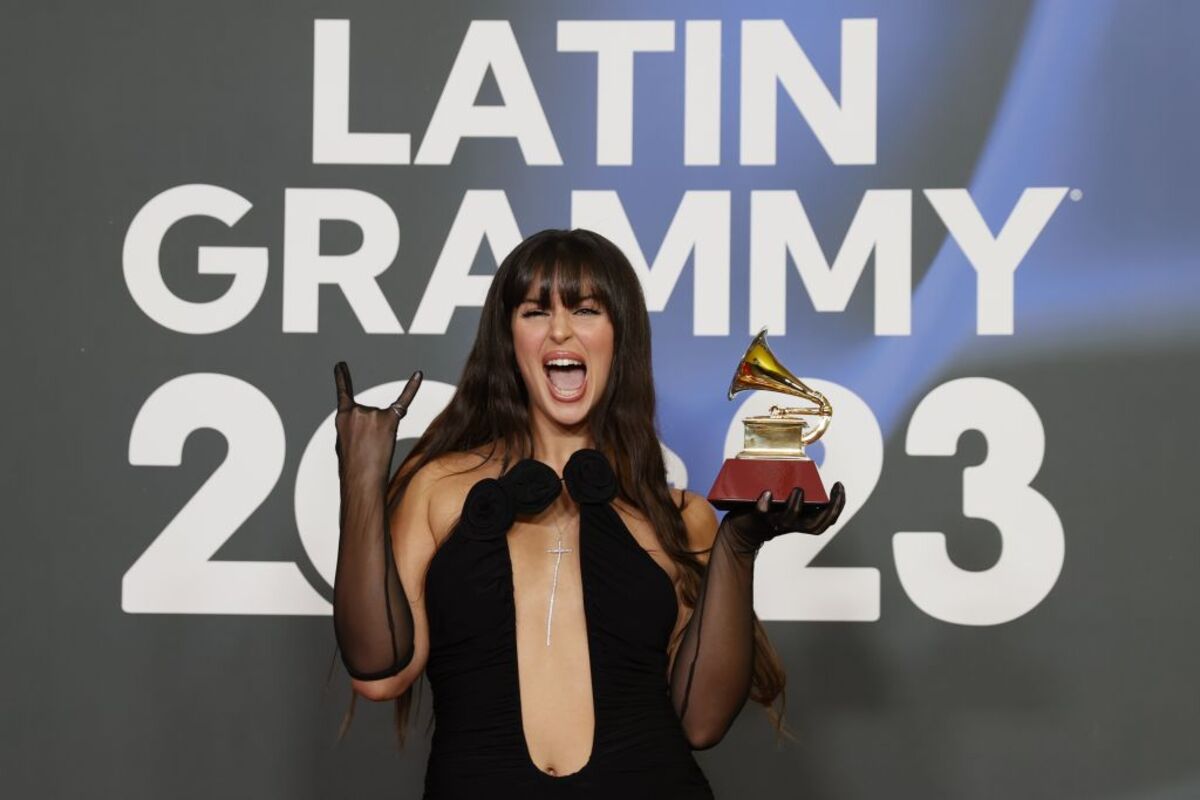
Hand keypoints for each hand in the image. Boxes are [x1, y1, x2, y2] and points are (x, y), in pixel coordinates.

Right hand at [333, 361, 422, 474]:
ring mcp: (373, 414)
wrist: (360, 480)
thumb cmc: (352, 468)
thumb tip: (366, 423)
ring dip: (381, 435)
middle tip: (367, 450)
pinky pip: (403, 401)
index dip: (343, 378)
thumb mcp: (344, 444)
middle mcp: (357, 411)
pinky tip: (418, 375)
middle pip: (369, 414)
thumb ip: (352, 428)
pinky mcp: (389, 420)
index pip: (343, 394)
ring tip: (375, 450)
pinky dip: (412, 387)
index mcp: (342, 417)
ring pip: (383, 418)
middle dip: (371, 431)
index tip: (341, 365)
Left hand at [718, 482, 846, 554]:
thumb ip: (794, 491)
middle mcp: (791, 525)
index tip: (838, 485)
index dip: (838, 505)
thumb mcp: (786, 502)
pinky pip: (761, 514)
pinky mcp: (756, 519)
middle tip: (832, 488)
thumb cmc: (767, 513)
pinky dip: (764, 505)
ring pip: (790, 520)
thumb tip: (802, 467)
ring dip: (796, 506)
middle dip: (829, 508)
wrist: (741, 531)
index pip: (827, 519)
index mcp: (802, 521)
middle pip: (816, 525)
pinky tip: (766, 494)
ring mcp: (774, 523)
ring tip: (798, 489)